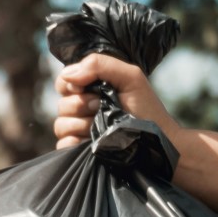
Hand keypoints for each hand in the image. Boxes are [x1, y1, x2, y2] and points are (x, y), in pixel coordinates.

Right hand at [53, 53, 180, 148]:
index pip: (64, 81)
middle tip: (101, 106)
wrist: (157, 141)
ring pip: (60, 124)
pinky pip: (63, 145)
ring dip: (81, 124)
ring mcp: (79, 131)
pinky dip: (74, 143)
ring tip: (102, 127)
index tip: (89, 88)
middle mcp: (81, 109)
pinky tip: (90, 142)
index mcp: (90, 89)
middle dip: (80, 105)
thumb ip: (99, 65)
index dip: (71, 84)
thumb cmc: (147, 109)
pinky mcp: (79, 151)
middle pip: (61, 104)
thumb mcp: (130, 77)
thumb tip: (69, 75)